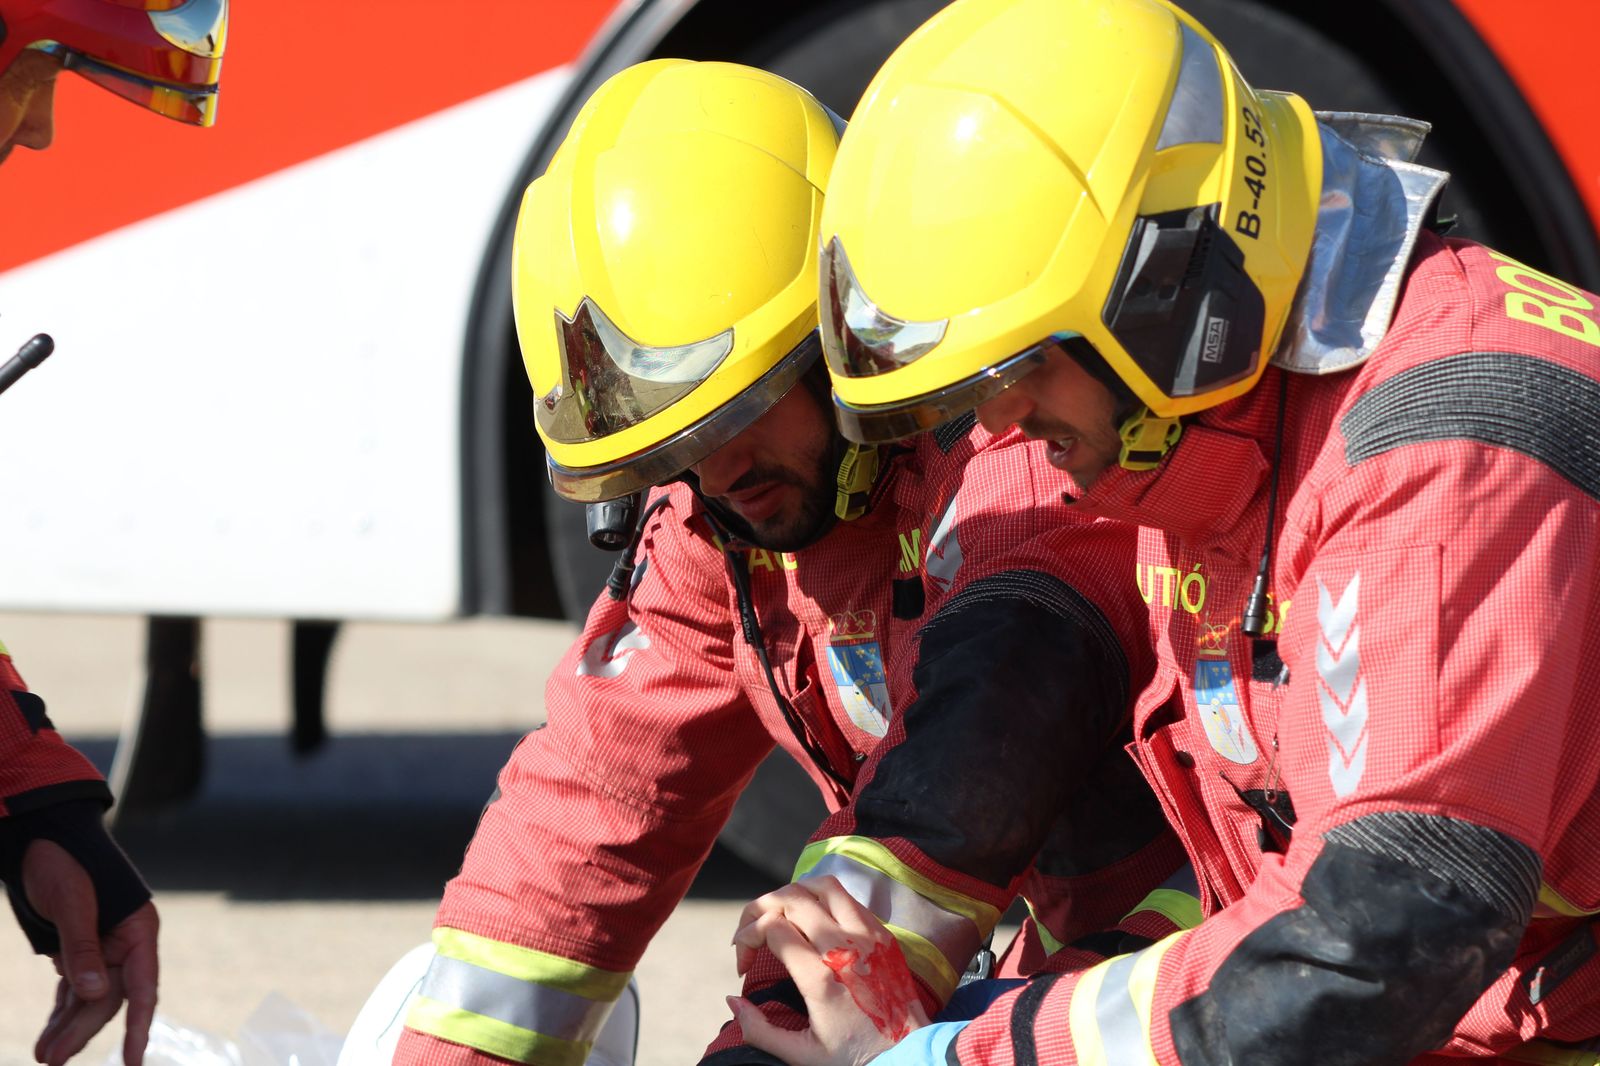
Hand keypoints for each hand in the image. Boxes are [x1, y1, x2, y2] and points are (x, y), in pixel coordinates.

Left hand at [22, 840, 159, 1065]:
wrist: (38, 837)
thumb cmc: (61, 860)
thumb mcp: (70, 901)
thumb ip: (82, 947)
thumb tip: (93, 994)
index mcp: (138, 929)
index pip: (142, 987)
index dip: (137, 1026)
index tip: (130, 1061)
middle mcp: (126, 943)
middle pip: (108, 999)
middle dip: (80, 1030)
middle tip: (50, 1061)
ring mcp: (102, 948)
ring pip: (89, 999)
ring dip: (67, 1027)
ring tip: (43, 1057)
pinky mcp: (79, 950)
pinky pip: (74, 989)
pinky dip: (61, 1012)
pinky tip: (48, 1034)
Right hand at [729, 876, 929, 1065]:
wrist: (910, 1052)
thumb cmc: (856, 1058)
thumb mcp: (802, 1055)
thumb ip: (759, 1030)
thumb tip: (732, 999)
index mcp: (822, 978)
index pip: (773, 928)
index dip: (747, 937)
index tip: (742, 962)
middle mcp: (845, 947)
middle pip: (791, 898)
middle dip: (759, 909)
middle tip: (750, 934)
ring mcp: (867, 935)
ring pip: (821, 885)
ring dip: (793, 893)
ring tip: (778, 916)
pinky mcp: (882, 932)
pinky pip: (847, 896)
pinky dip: (821, 897)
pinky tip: (811, 918)